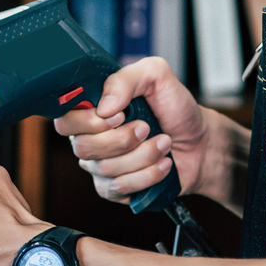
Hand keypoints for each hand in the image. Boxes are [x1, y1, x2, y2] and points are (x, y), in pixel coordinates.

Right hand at [53, 56, 210, 204]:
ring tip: (164, 143)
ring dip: (143, 155)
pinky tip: (163, 164)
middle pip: (83, 147)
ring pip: (105, 169)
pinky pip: (119, 188)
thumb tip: (104, 107)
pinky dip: (147, 175)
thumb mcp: (156, 76)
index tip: (119, 115)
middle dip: (123, 139)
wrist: (200, 142)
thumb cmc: (175, 108)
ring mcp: (101, 166)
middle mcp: (91, 138)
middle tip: (148, 127)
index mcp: (92, 110)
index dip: (88, 121)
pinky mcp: (115, 189)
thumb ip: (126, 79)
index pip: (65, 120)